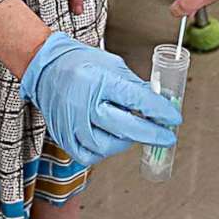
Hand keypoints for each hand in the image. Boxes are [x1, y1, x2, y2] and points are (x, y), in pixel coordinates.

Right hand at [17, 31, 179, 164]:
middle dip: (152, 134)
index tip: (173, 118)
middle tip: (166, 136)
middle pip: (125, 128)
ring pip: (108, 146)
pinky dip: (104, 151)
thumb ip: (135, 87)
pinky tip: (110, 139)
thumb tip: (158, 105)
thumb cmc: (79, 63)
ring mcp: (72, 123)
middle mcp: (84, 104)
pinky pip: (89, 155)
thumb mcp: (113, 65)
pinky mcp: (64, 137)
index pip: (137, 100)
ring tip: (132, 131)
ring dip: (127, 141)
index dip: (160, 112)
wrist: (45, 68)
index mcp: (99, 80)